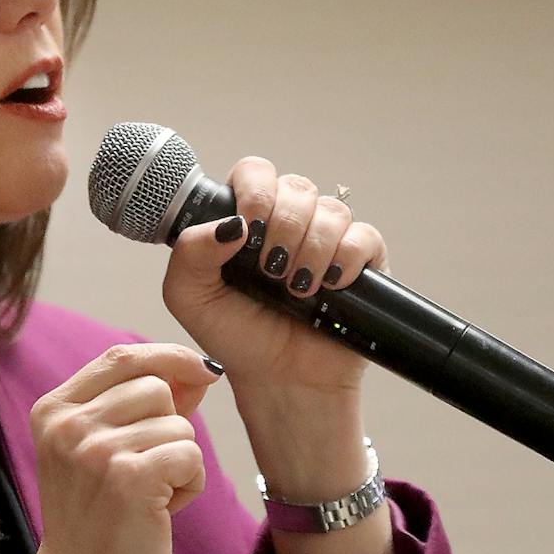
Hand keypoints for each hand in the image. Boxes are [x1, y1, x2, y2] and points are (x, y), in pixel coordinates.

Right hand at [23, 343, 223, 553]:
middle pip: (157, 387)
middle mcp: (69, 425)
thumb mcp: (99, 452)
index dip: (168, 356)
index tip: (201, 371)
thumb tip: (198, 371)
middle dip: (170, 428)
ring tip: (148, 497)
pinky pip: (191, 456)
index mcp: (54, 410)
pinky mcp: (129, 479)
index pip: (122, 355)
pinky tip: (161, 511)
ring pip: (179, 425)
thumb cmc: (99, 522)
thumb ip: (139, 406)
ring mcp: (96, 451)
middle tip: (146, 473)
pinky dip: (190, 485)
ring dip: (179, 462)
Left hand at [160, 157, 391, 399]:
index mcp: (248, 220)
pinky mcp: (362, 262)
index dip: (254, 191)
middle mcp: (289, 222)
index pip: (255, 172)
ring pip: (331, 210)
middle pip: (296, 187)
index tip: (247, 229)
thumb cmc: (235, 337)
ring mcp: (327, 240)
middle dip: (283, 227)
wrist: (280, 381)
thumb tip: (231, 223)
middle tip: (271, 271)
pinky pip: (364, 236)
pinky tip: (330, 285)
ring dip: (312, 248)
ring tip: (297, 289)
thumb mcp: (190, 297)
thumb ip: (190, 252)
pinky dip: (347, 257)